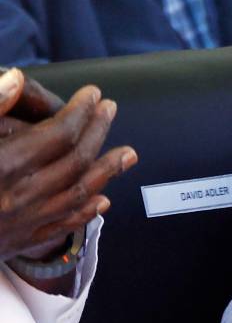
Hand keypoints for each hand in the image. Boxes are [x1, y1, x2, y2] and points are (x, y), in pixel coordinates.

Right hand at [0, 68, 135, 260]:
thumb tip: (17, 78)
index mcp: (2, 168)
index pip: (59, 134)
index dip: (81, 111)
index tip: (94, 94)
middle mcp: (18, 197)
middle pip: (75, 161)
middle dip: (97, 132)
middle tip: (110, 110)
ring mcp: (19, 225)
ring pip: (77, 195)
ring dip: (106, 172)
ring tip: (128, 154)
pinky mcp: (12, 245)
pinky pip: (59, 228)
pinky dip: (84, 212)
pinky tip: (99, 202)